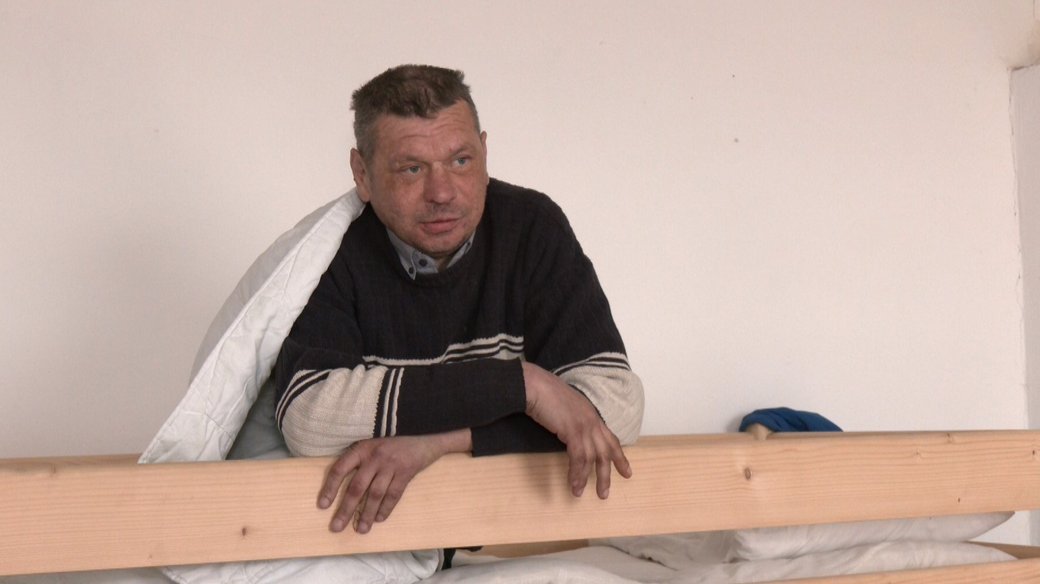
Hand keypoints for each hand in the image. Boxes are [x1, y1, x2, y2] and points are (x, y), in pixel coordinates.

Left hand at [317, 430, 470, 533]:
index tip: (322, 506)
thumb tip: (338, 488)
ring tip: (361, 530)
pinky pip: (394, 494)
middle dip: (345, 510)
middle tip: (336, 527)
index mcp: (362, 449)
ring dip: (366, 514)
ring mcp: (391, 464)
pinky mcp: (406, 472)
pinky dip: (386, 509)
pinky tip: (379, 519)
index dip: (330, 488)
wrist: (424, 440)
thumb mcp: (372, 448)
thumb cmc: (392, 447)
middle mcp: (375, 456)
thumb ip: (358, 462)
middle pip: (357, 487)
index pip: (340, 469)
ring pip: (375, 494)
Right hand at [522, 362, 631, 498]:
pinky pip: (579, 457)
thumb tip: (570, 434)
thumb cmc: (544, 394)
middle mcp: (592, 420)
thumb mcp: (565, 408)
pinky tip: (574, 484)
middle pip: (606, 452)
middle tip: (604, 493)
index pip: (610, 438)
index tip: (626, 472)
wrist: (534, 386)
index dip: (619, 456)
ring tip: (580, 494)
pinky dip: (576, 473)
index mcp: (591, 414)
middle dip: (607, 474)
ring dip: (587, 478)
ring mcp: (584, 425)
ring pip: (593, 458)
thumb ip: (572, 421)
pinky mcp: (574, 430)